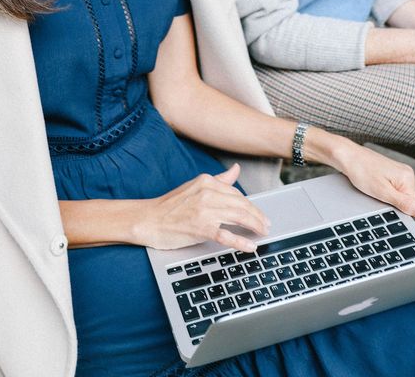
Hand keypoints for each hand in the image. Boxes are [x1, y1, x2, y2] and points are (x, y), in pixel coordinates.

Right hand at [134, 164, 270, 251]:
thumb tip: (236, 169)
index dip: (251, 205)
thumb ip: (218, 180)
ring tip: (262, 232)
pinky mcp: (201, 228)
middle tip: (266, 224)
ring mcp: (205, 211)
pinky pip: (227, 236)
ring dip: (255, 226)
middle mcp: (207, 193)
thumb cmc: (170, 206)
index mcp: (207, 181)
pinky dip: (241, 242)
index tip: (259, 213)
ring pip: (239, 217)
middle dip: (257, 215)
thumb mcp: (195, 186)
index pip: (237, 193)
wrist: (148, 219)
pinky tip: (251, 246)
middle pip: (241, 204)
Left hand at [332, 138, 414, 221]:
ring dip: (385, 197)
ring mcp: (397, 172)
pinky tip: (372, 186)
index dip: (397, 209)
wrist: (345, 156)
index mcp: (408, 177)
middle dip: (391, 203)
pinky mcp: (389, 173)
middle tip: (376, 195)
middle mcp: (405, 172)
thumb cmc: (361, 171)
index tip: (383, 203)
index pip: (412, 206)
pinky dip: (381, 191)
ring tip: (373, 188)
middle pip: (404, 201)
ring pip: (396, 196)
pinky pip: (390, 189)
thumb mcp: (383, 192)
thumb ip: (405, 204)